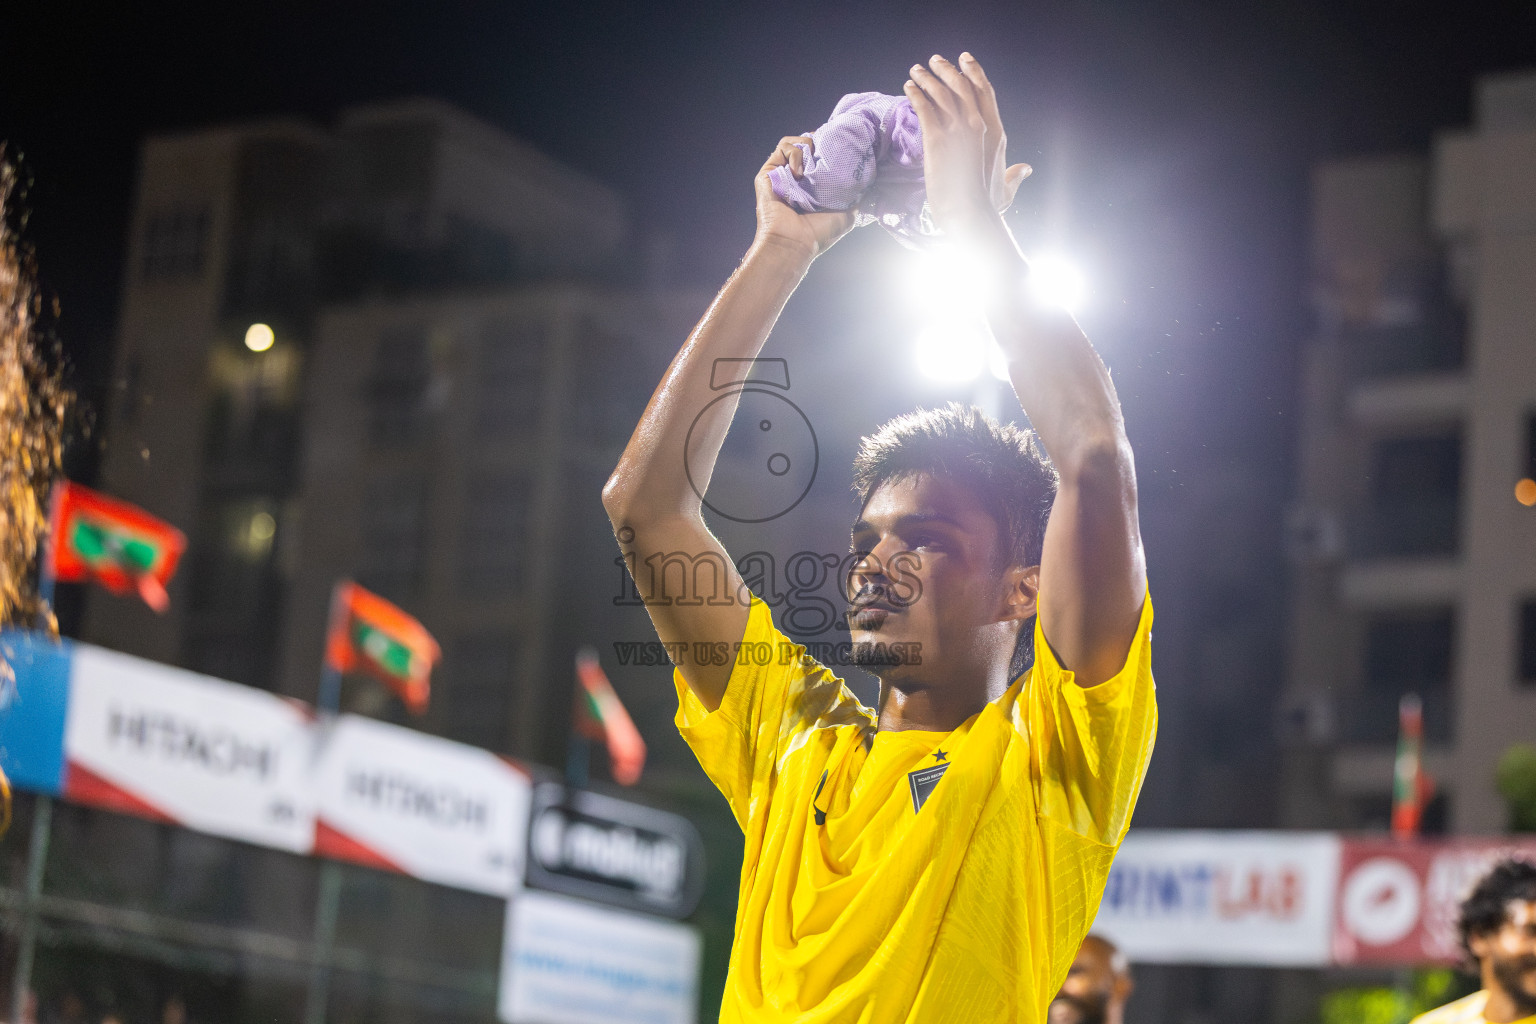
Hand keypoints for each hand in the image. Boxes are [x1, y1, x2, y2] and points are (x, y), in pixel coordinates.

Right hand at [752, 136, 855, 260]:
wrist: (794, 242)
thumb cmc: (819, 233)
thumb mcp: (848, 213)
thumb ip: (857, 196)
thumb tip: (872, 181)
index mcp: (814, 185)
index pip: (822, 155)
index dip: (831, 146)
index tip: (842, 148)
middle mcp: (798, 177)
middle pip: (809, 144)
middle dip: (820, 141)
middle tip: (828, 150)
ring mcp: (782, 173)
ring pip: (796, 142)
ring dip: (807, 146)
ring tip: (812, 165)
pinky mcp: (768, 171)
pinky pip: (783, 147)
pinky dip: (794, 153)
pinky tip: (799, 173)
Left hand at [903, 53, 1031, 232]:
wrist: (968, 213)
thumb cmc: (986, 205)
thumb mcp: (1005, 187)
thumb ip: (1014, 174)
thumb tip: (1026, 169)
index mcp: (993, 131)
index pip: (984, 92)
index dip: (974, 73)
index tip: (964, 60)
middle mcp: (976, 125)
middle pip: (961, 86)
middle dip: (947, 69)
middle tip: (935, 59)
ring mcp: (956, 131)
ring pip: (940, 93)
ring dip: (927, 78)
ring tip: (915, 70)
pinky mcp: (936, 140)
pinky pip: (924, 109)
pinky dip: (915, 95)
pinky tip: (908, 87)